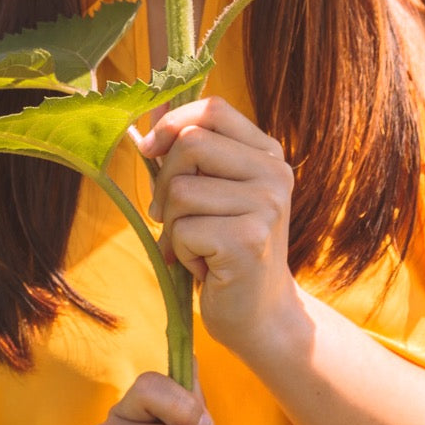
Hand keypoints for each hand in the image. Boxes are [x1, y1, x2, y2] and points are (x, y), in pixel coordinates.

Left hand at [140, 97, 300, 358]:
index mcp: (267, 153)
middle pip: (190, 144)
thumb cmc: (224, 247)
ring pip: (180, 190)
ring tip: (196, 245)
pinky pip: (182, 230)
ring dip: (173, 225)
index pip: (213, 110)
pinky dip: (179, 252)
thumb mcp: (211, 190)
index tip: (150, 149)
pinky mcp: (248, 241)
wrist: (259, 314)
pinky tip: (204, 266)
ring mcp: (266, 206)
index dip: (172, 123)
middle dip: (165, 182)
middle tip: (172, 217)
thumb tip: (153, 111)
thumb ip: (187, 150)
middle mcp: (274, 173)